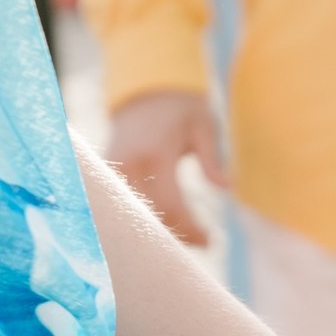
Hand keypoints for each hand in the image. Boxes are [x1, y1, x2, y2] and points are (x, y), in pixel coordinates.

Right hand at [107, 88, 228, 246]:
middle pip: (150, 214)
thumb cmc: (181, 110)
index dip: (190, 228)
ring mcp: (114, 168)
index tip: (212, 240)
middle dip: (177, 235)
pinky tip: (166, 227)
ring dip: (160, 231)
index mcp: (155, 152)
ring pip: (133, 213)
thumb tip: (228, 186)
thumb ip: (212, 158)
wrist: (146, 92)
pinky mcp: (107, 172)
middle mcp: (130, 162)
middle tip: (204, 243)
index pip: (170, 203)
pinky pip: (122, 204)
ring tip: (189, 236)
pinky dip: (143, 218)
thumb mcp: (204, 127)